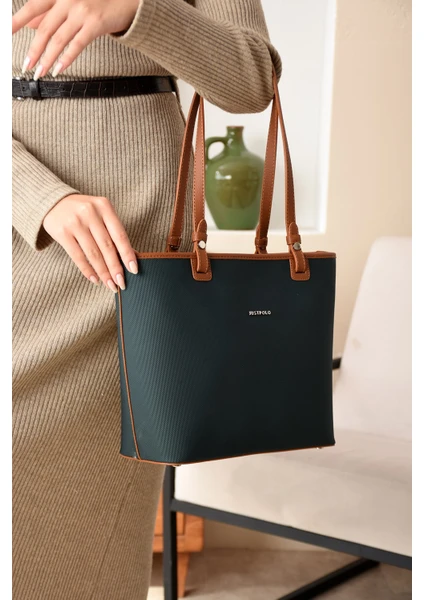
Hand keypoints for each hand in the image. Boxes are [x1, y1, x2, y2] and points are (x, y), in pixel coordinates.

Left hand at [12, 0, 139, 77]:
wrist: (126, 0)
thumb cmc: (97, 2)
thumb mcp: (70, 4)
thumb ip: (49, 13)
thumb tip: (29, 24)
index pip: (33, 7)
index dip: (17, 20)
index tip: (7, 31)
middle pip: (44, 28)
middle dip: (34, 49)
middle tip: (26, 65)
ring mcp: (81, 11)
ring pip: (59, 39)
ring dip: (48, 58)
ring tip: (40, 72)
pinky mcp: (95, 24)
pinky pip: (77, 45)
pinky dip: (66, 58)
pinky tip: (59, 69)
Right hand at [43, 194, 138, 291]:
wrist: (53, 202)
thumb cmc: (84, 212)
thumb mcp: (101, 214)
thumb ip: (114, 232)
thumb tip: (133, 256)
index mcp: (104, 206)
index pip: (120, 234)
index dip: (127, 254)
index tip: (133, 270)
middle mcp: (90, 213)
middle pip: (107, 246)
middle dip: (115, 268)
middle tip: (121, 283)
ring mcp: (75, 222)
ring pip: (93, 253)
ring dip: (103, 272)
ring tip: (110, 284)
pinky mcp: (62, 233)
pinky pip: (77, 256)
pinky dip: (87, 270)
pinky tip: (94, 279)